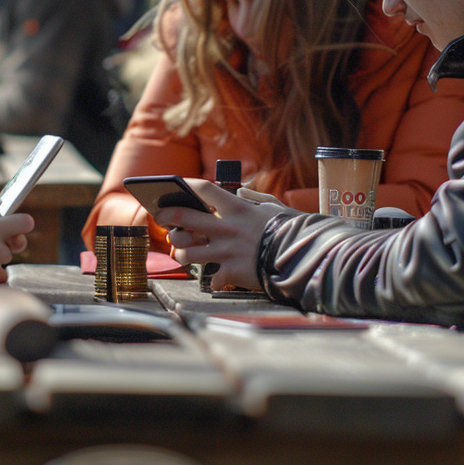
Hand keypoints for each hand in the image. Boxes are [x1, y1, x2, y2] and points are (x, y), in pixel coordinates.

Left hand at [151, 178, 286, 290]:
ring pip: (187, 252)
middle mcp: (226, 228)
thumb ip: (255, 198)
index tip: (175, 185)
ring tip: (184, 253)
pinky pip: (211, 278)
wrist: (303, 258)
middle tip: (160, 216)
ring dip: (181, 252)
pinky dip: (213, 280)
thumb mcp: (273, 207)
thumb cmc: (289, 229)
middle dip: (166, 215)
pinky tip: (217, 278)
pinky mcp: (231, 272)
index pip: (203, 189)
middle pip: (183, 218)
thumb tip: (241, 191)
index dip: (186, 184)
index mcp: (236, 208)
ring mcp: (226, 251)